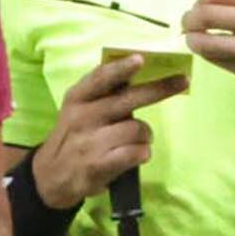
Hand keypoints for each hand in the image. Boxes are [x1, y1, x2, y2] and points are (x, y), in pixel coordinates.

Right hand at [35, 54, 178, 204]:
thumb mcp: (79, 110)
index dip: (121, 68)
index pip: (100, 79)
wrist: (51, 177)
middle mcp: (82, 117)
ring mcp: (90, 141)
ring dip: (145, 136)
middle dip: (159, 89)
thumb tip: (136, 67)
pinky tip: (134, 156)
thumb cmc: (74, 137)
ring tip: (135, 142)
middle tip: (182, 81)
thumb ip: (103, 94)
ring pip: (138, 129)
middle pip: (127, 100)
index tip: (141, 58)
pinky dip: (143, 153)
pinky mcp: (99, 165)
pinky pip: (137, 152)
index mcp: (77, 99)